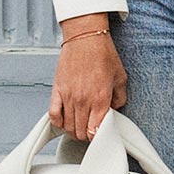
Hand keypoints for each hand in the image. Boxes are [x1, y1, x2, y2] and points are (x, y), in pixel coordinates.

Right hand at [51, 19, 127, 139]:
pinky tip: (64, 120)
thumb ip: (120, 98)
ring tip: (79, 127)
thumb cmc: (102, 54)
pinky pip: (53, 114)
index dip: (97, 137)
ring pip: (67, 126)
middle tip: (90, 130)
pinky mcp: (57, 90)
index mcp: (100, 99)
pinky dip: (58, 122)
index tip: (100, 133)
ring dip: (73, 130)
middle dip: (86, 135)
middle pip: (80, 132)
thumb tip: (114, 109)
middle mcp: (83, 100)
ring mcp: (68, 96)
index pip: (95, 131)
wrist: (85, 37)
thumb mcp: (120, 77)